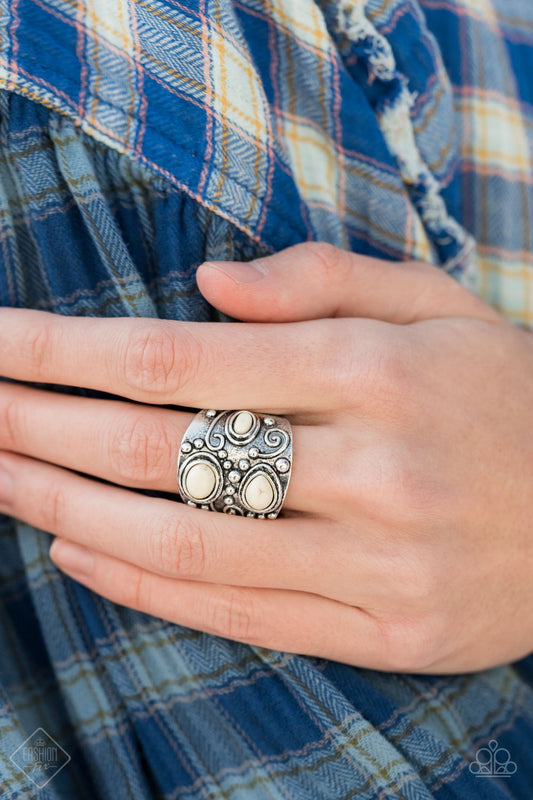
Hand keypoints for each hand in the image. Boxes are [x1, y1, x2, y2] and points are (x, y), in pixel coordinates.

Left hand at [0, 242, 531, 673]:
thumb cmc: (511, 391)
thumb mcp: (438, 303)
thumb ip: (323, 279)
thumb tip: (203, 285)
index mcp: (375, 368)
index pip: (177, 359)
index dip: (65, 351)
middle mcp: (368, 465)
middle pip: (161, 449)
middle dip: (42, 425)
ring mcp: (376, 560)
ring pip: (185, 540)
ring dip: (68, 507)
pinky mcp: (386, 631)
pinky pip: (238, 612)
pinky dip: (143, 585)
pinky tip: (76, 548)